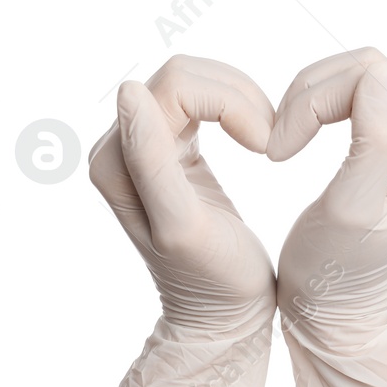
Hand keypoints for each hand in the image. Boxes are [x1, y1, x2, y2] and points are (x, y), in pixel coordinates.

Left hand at [90, 57, 276, 386]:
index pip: (176, 84)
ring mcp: (143, 142)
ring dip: (244, 100)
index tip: (266, 146)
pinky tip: (256, 139)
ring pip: (197, 79)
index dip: (233, 102)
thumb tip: (129, 89)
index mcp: (115, 160)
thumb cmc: (213, 277)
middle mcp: (119, 145)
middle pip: (185, 74)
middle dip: (239, 97)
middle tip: (271, 142)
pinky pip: (204, 96)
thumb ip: (151, 157)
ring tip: (268, 142)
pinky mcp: (170, 144)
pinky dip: (240, 107)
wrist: (222, 313)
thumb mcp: (183, 222)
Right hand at [270, 48, 386, 386]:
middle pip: (365, 67)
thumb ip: (374, 141)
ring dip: (310, 97)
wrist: (335, 308)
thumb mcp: (348, 211)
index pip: (367, 79)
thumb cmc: (334, 272)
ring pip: (357, 72)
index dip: (310, 103)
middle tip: (276, 144)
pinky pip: (354, 89)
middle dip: (309, 95)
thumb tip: (377, 77)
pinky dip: (317, 103)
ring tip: (284, 142)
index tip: (276, 152)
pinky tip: (300, 136)